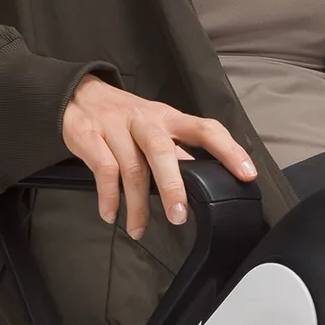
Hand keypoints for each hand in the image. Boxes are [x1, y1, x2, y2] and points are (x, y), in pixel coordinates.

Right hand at [61, 73, 257, 237]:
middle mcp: (145, 120)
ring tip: (139, 229)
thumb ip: (178, 152)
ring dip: (137, 204)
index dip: (228, 150)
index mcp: (169, 118)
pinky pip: (103, 171)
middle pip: (162, 150)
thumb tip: (207, 180)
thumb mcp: (156, 126)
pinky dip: (108, 197)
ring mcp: (116, 127)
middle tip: (178, 216)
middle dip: (172, 185)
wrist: (77, 95)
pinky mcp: (89, 136)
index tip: (246, 174)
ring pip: (131, 168)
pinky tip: (112, 214)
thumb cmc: (125, 117)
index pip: (205, 129)